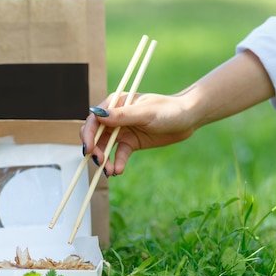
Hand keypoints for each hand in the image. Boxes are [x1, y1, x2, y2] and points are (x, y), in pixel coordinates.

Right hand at [80, 92, 196, 175]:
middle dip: (95, 149)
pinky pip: (119, 154)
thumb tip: (96, 114)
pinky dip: (117, 162)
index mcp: (115, 104)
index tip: (88, 149)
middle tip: (100, 162)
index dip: (88, 135)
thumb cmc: (168, 110)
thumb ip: (121, 115)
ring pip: (105, 147)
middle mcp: (114, 117)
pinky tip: (118, 170)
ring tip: (109, 171)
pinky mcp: (130, 142)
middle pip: (96, 135)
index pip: (94, 119)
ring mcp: (121, 130)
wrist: (188, 119)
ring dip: (104, 159)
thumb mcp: (145, 113)